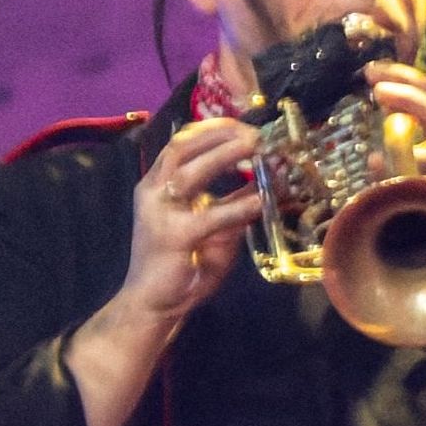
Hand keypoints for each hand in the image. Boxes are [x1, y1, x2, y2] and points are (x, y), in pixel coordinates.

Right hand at [106, 117, 266, 341]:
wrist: (154, 302)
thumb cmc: (184, 262)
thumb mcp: (215, 227)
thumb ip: (235, 202)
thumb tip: (271, 180)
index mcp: (158, 185)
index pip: (181, 144)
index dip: (212, 129)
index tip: (244, 124)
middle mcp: (153, 192)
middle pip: (184, 148)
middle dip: (221, 135)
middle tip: (256, 133)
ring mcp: (160, 213)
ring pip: (191, 172)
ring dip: (226, 156)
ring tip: (258, 149)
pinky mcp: (174, 237)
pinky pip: (210, 216)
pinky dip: (238, 205)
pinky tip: (262, 200)